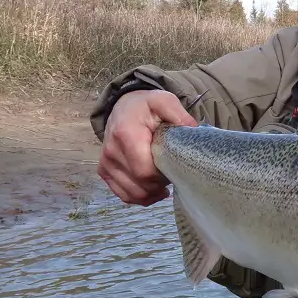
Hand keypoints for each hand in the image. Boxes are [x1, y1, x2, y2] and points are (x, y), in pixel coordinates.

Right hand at [98, 89, 197, 205]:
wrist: (123, 106)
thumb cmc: (146, 106)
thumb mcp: (164, 101)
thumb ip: (179, 114)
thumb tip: (192, 131)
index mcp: (127, 134)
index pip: (145, 171)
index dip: (164, 176)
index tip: (175, 167)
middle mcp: (112, 151)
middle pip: (140, 185)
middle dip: (160, 184)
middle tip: (173, 173)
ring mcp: (106, 163)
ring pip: (132, 194)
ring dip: (152, 193)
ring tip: (165, 182)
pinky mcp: (104, 170)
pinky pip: (123, 194)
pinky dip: (140, 197)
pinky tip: (154, 190)